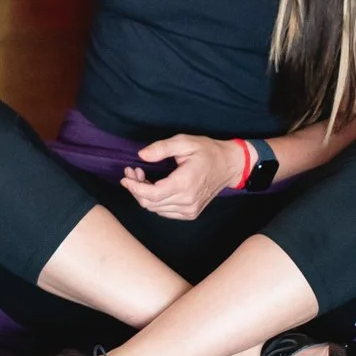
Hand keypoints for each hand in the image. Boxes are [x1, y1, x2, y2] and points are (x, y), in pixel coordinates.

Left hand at [120, 134, 241, 220]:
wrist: (230, 165)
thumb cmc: (208, 152)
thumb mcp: (185, 142)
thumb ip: (161, 148)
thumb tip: (142, 155)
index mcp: (185, 184)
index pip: (151, 195)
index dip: (134, 187)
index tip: (125, 177)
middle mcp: (187, 201)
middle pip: (150, 203)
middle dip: (136, 188)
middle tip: (133, 172)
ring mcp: (190, 209)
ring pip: (155, 209)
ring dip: (144, 195)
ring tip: (142, 176)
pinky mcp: (191, 213)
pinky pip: (165, 211)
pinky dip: (155, 201)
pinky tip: (154, 187)